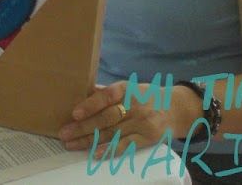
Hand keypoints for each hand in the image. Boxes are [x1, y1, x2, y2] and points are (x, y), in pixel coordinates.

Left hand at [58, 81, 200, 156]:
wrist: (177, 108)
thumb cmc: (145, 96)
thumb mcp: (128, 88)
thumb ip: (106, 92)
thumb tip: (81, 92)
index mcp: (127, 89)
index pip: (107, 96)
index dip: (90, 104)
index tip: (74, 113)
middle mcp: (136, 105)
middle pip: (106, 118)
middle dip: (83, 127)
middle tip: (64, 133)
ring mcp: (143, 123)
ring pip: (112, 133)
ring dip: (89, 140)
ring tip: (71, 144)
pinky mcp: (149, 138)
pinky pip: (126, 145)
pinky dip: (110, 150)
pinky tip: (95, 153)